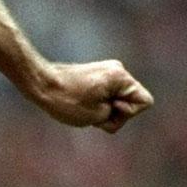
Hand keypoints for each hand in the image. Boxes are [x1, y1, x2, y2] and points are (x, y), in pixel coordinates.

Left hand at [28, 60, 153, 132]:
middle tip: (93, 110)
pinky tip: (81, 104)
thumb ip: (116, 114)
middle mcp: (117, 70)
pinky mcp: (96, 75)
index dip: (129, 113)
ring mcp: (106, 71)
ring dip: (105, 110)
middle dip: (115, 113)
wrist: (41, 84)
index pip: (145, 101)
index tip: (109, 108)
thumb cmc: (67, 100)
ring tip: (85, 107)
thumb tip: (116, 106)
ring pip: (118, 99)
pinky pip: (107, 95)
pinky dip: (98, 104)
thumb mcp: (97, 116)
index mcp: (121, 77)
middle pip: (132, 101)